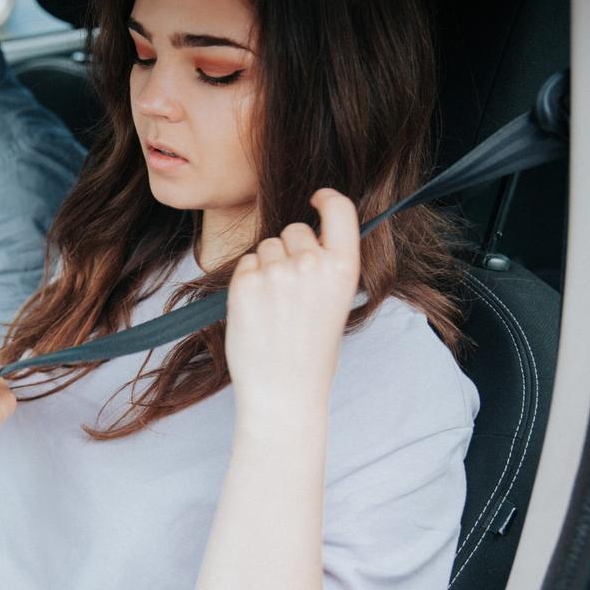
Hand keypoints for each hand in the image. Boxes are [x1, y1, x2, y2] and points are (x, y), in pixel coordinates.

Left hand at [224, 189, 360, 433]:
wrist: (284, 392)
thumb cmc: (311, 352)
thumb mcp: (337, 302)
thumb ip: (326, 264)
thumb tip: (307, 233)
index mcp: (344, 268)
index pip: (340, 209)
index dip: (327, 198)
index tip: (316, 198)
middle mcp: (312, 264)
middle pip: (294, 229)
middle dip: (290, 249)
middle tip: (292, 291)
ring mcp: (277, 272)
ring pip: (266, 246)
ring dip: (267, 266)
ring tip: (275, 307)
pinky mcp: (245, 283)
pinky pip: (245, 263)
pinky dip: (247, 281)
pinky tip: (258, 311)